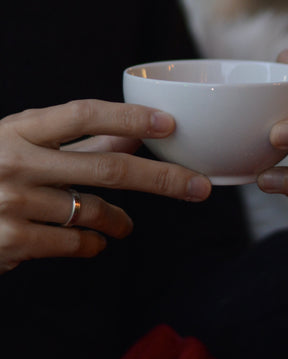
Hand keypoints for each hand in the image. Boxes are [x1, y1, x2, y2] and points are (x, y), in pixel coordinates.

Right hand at [0, 100, 210, 272]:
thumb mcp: (24, 144)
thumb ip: (78, 140)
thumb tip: (134, 134)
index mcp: (19, 129)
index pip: (83, 115)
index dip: (129, 117)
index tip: (168, 123)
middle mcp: (16, 161)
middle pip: (107, 168)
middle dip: (162, 178)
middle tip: (198, 187)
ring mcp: (12, 203)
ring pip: (95, 210)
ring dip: (121, 221)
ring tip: (125, 225)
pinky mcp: (12, 242)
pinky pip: (77, 242)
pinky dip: (94, 243)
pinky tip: (92, 241)